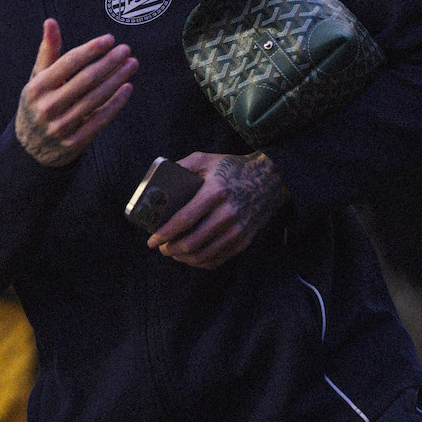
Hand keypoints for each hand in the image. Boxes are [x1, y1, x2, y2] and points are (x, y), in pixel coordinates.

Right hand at [15, 19, 136, 167]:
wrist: (30, 149)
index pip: (69, 62)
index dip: (91, 49)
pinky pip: (100, 119)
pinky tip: (127, 88)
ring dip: (117, 79)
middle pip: (86, 79)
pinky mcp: (74, 143)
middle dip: (109, 62)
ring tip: (131, 64)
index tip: (109, 39)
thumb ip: (48, 51)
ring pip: (96, 98)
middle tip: (126, 49)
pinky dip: (116, 103)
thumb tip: (51, 21)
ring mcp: (61, 127)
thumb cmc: (38, 103)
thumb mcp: (38, 78)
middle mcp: (47, 107)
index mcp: (36, 87)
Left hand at [147, 152, 288, 268]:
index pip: (185, 219)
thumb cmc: (232, 168)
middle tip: (161, 247)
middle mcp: (228, 213)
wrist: (270, 179)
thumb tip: (158, 180)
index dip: (165, 233)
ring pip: (204, 255)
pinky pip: (218, 259)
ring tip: (173, 252)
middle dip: (171, 249)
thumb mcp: (206, 159)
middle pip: (193, 242)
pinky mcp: (244, 240)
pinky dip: (200, 262)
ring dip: (183, 258)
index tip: (152, 240)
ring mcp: (238, 230)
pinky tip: (190, 257)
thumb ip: (183, 165)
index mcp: (215, 192)